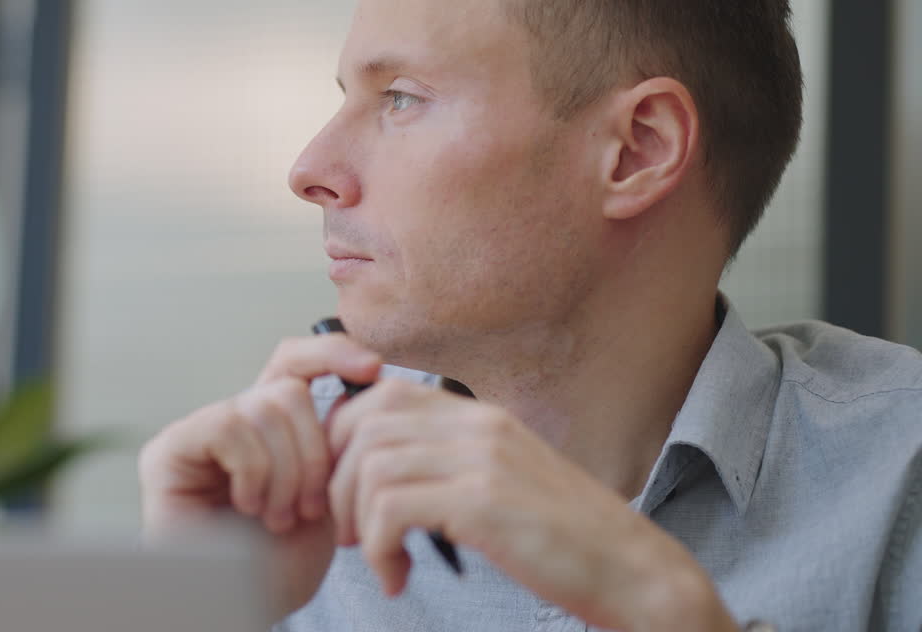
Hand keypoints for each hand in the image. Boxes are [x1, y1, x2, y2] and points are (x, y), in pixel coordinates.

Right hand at [138, 334, 381, 613]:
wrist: (244, 607)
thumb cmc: (283, 564)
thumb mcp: (327, 493)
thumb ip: (333, 437)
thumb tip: (365, 374)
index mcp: (268, 427)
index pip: (294, 362)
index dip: (332, 353)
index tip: (374, 368)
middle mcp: (229, 421)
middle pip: (287, 390)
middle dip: (313, 451)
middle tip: (310, 507)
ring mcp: (196, 433)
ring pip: (264, 408)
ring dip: (286, 472)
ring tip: (280, 517)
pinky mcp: (169, 449)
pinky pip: (230, 425)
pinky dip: (254, 471)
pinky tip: (249, 507)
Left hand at [327, 378, 738, 631]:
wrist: (633, 571)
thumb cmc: (563, 538)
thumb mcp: (499, 480)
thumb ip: (448, 461)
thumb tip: (381, 469)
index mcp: (477, 414)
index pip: (379, 393)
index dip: (342, 440)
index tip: (347, 491)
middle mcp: (476, 423)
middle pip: (361, 421)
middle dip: (336, 480)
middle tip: (349, 529)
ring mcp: (481, 458)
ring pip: (370, 464)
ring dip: (356, 520)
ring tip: (377, 557)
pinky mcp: (483, 501)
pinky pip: (391, 508)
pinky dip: (379, 549)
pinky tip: (398, 576)